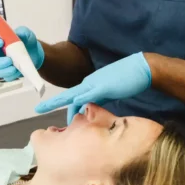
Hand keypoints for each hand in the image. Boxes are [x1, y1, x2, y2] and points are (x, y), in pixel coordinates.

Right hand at [0, 26, 44, 82]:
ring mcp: (2, 66)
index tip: (1, 42)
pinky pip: (7, 77)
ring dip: (6, 70)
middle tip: (9, 60)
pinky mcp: (8, 74)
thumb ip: (23, 31)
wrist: (36, 54)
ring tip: (14, 68)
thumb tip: (19, 33)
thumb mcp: (26, 34)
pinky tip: (18, 72)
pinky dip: (12, 75)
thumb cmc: (27, 42)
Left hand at [34, 53, 151, 123]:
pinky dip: (79, 101)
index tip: (51, 112)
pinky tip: (71, 107)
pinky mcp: (103, 87)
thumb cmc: (127, 79)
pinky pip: (88, 95)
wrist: (141, 68)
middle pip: (69, 98)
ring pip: (74, 96)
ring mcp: (95, 84)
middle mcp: (89, 83)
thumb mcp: (109, 91)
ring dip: (63, 106)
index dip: (62, 105)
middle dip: (56, 106)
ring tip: (53, 117)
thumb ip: (99, 98)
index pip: (73, 98)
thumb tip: (92, 109)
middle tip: (44, 115)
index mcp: (90, 85)